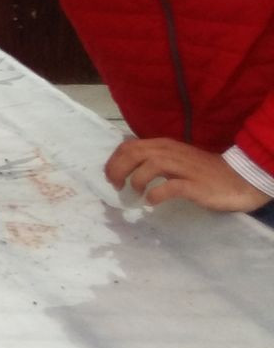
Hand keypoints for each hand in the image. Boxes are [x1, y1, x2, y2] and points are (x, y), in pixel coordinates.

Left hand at [104, 138, 273, 210]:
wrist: (238, 178)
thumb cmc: (202, 171)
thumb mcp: (174, 160)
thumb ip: (153, 160)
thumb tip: (126, 168)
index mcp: (163, 145)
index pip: (129, 146)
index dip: (114, 161)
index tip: (109, 177)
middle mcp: (170, 152)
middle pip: (133, 153)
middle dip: (117, 170)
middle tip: (116, 186)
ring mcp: (183, 168)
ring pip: (149, 165)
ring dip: (136, 180)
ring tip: (136, 193)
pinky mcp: (194, 185)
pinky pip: (170, 187)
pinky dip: (156, 194)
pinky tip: (151, 201)